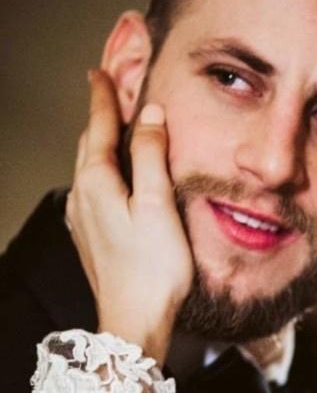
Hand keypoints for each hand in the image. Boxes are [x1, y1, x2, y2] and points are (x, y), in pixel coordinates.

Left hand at [65, 70, 192, 363]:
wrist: (133, 321)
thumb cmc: (152, 270)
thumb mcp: (158, 205)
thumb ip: (153, 156)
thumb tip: (150, 115)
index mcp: (97, 182)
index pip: (100, 126)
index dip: (103, 96)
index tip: (100, 71)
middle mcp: (82, 196)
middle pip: (90, 144)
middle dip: (100, 116)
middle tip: (107, 90)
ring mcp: (82, 219)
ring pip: (90, 167)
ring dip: (101, 143)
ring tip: (114, 128)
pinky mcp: (90, 238)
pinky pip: (93, 190)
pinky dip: (103, 171)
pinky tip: (114, 178)